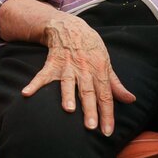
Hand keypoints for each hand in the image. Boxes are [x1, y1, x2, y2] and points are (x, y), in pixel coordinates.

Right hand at [23, 14, 135, 135]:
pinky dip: (34, 84)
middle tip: (91, 126)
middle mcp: (84, 70)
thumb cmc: (90, 46)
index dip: (107, 114)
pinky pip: (42, 75)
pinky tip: (26, 93)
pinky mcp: (52, 63)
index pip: (105, 96)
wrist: (70, 26)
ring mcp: (67, 66)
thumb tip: (130, 99)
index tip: (107, 131)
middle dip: (90, 109)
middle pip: (88, 92)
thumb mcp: (106, 62)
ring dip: (67, 95)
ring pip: (68, 83)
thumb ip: (116, 84)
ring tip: (68, 109)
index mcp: (99, 71)